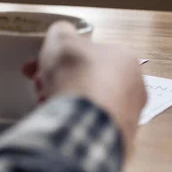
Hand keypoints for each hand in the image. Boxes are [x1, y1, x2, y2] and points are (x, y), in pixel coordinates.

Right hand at [23, 21, 146, 150]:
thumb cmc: (77, 74)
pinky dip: (68, 120)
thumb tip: (62, 34)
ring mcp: (126, 116)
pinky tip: (55, 119)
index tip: (40, 65)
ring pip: (84, 103)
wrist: (83, 119)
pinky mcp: (115, 139)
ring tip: (44, 102)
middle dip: (58, 80)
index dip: (60, 58)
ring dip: (61, 100)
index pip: (89, 55)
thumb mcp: (62, 38)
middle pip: (86, 80)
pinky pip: (85, 124)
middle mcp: (133, 87)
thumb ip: (62, 33)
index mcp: (125, 58)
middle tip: (39, 83)